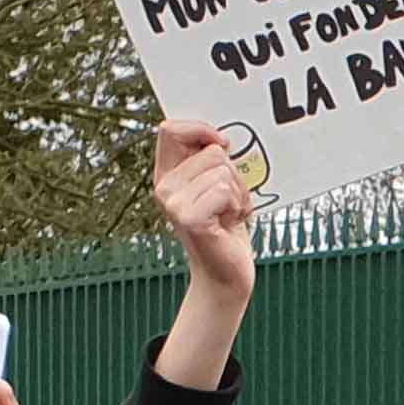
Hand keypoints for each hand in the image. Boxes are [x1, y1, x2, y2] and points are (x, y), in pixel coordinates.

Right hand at [150, 119, 255, 298]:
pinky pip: (225, 191)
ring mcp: (173, 202)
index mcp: (167, 174)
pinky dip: (239, 207)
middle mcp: (164, 187)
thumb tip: (220, 139)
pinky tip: (229, 224)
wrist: (226, 274)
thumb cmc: (227, 229)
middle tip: (229, 203)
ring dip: (239, 194)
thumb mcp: (219, 187)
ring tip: (229, 215)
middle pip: (211, 151)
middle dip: (234, 175)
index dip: (201, 129)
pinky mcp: (189, 217)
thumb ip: (211, 161)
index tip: (223, 144)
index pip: (171, 129)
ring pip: (223, 171)